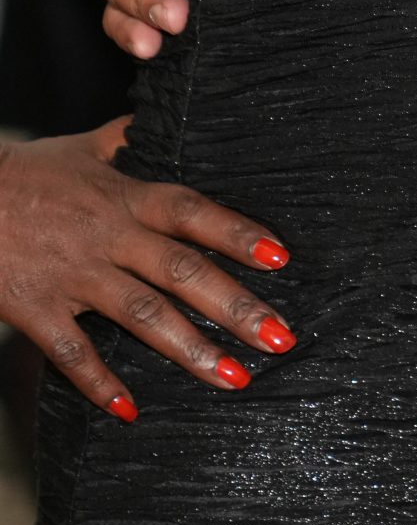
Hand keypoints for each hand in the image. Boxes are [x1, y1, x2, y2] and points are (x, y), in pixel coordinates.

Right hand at [0, 121, 294, 419]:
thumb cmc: (24, 174)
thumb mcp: (84, 148)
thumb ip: (131, 139)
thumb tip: (169, 114)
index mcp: (126, 197)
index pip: (194, 212)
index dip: (238, 233)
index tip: (282, 257)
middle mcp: (108, 236)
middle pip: (183, 272)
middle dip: (236, 307)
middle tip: (282, 337)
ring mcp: (73, 275)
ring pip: (143, 315)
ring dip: (191, 350)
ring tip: (236, 378)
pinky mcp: (35, 308)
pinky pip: (72, 352)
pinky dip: (99, 383)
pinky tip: (130, 410)